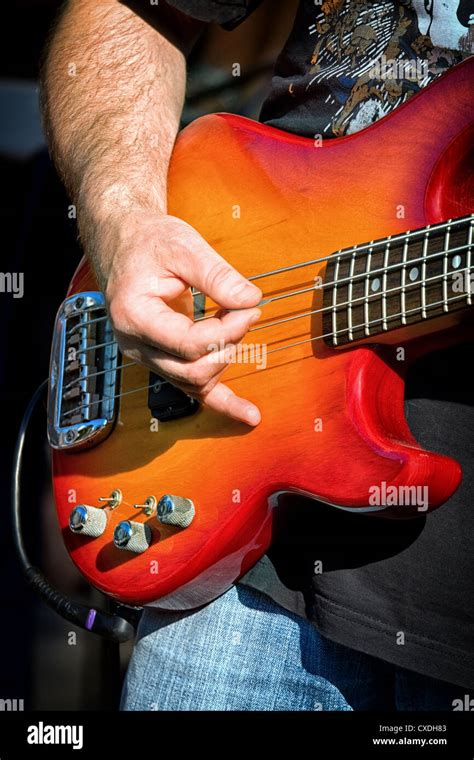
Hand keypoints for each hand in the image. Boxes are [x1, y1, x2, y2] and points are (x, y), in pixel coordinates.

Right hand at [95, 211, 262, 425]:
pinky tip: (249, 414)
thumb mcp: (183, 247)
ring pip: (195, 384)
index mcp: (134, 316)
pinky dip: (224, 404)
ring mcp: (147, 357)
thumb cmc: (148, 242)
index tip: (249, 308)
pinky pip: (193, 392)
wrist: (125, 244)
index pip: (189, 344)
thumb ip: (217, 275)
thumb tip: (251, 299)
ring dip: (226, 359)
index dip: (227, 330)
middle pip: (194, 371)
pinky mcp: (161, 361)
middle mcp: (136, 345)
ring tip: (238, 325)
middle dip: (229, 344)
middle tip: (247, 313)